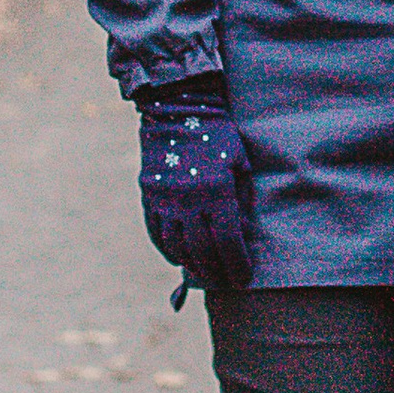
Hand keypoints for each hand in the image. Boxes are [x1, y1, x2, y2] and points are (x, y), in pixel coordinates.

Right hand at [138, 98, 255, 289]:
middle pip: (202, 251)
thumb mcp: (239, 163)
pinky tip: (179, 259)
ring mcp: (165, 199)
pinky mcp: (149, 196)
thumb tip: (244, 231)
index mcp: (216, 191)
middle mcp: (189, 200)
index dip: (236, 264)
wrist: (177, 109)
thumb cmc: (217, 135)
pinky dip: (168, 250)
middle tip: (226, 282)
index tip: (243, 278)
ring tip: (205, 274)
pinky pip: (156, 233)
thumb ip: (241, 197)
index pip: (228, 242)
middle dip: (217, 272)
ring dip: (192, 265)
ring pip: (177, 246)